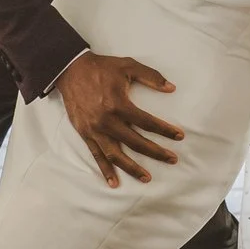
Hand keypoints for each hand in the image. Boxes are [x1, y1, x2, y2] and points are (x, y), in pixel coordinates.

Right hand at [56, 51, 182, 185]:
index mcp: (118, 104)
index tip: (179, 136)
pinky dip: (105, 170)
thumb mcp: (128, 65)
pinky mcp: (85, 134)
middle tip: (172, 159)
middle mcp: (107, 121)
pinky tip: (114, 182)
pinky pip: (97, 155)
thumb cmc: (102, 67)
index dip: (165, 130)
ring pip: (116, 155)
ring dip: (132, 168)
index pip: (147, 122)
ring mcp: (95, 130)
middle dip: (156, 152)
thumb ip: (151, 76)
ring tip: (147, 178)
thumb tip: (171, 88)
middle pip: (136, 142)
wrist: (71, 70)